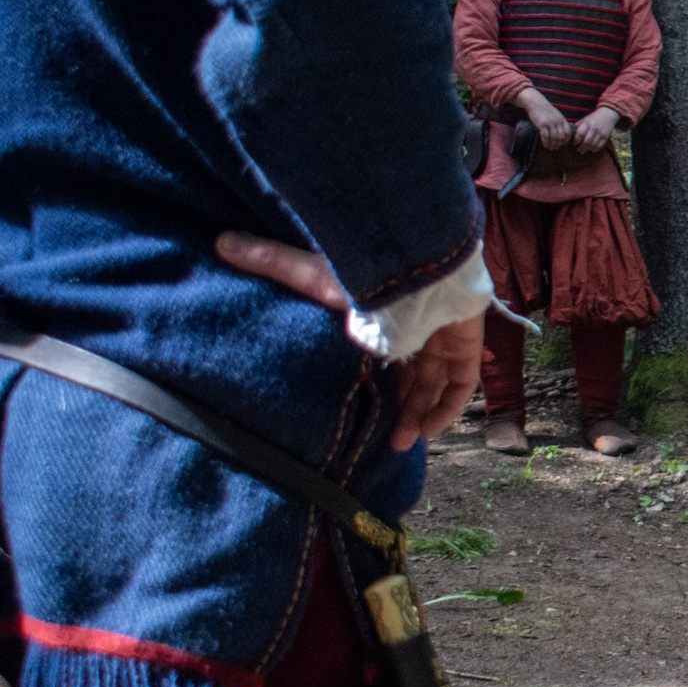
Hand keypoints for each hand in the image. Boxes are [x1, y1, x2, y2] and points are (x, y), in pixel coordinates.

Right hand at [216, 233, 483, 450]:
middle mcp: (414, 328)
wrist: (417, 261)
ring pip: (435, 382)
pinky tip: (430, 429)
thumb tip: (221, 242)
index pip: (381, 351)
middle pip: (410, 373)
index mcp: (382, 316)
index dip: (373, 378)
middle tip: (387, 440)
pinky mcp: (466, 342)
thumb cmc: (365, 271)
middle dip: (399, 407)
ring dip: (419, 414)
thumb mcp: (312, 274)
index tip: (358, 405)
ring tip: (401, 443)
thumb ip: (271, 264)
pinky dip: (449, 407)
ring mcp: (443, 335)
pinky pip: (462, 382)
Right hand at [519, 88, 570, 149]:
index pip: (568, 133)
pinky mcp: (542, 124)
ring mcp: (550, 123)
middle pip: (561, 137)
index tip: (562, 144)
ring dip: (552, 144)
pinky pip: (545, 136)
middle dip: (559, 144)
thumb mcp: (556, 115)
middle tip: (555, 148)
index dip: (566, 140)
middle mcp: (557, 121)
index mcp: (562, 119)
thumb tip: (562, 133)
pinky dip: (546, 142)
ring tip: (550, 147)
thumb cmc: (545, 109)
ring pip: (554, 138)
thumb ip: (560, 122)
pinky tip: (545, 145)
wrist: (535, 102)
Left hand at [571, 106, 620, 154]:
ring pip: (593, 145)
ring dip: (588, 149)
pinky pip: (600, 146)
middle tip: (579, 150)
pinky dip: (595, 149)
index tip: (575, 143)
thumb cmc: (593, 118)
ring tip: (584, 150)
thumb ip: (578, 127)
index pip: (580, 134)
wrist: (607, 114)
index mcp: (587, 123)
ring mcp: (600, 133)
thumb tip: (570, 135)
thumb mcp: (584, 120)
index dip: (576, 140)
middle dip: (582, 147)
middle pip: (587, 141)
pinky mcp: (606, 137)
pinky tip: (592, 149)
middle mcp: (594, 128)